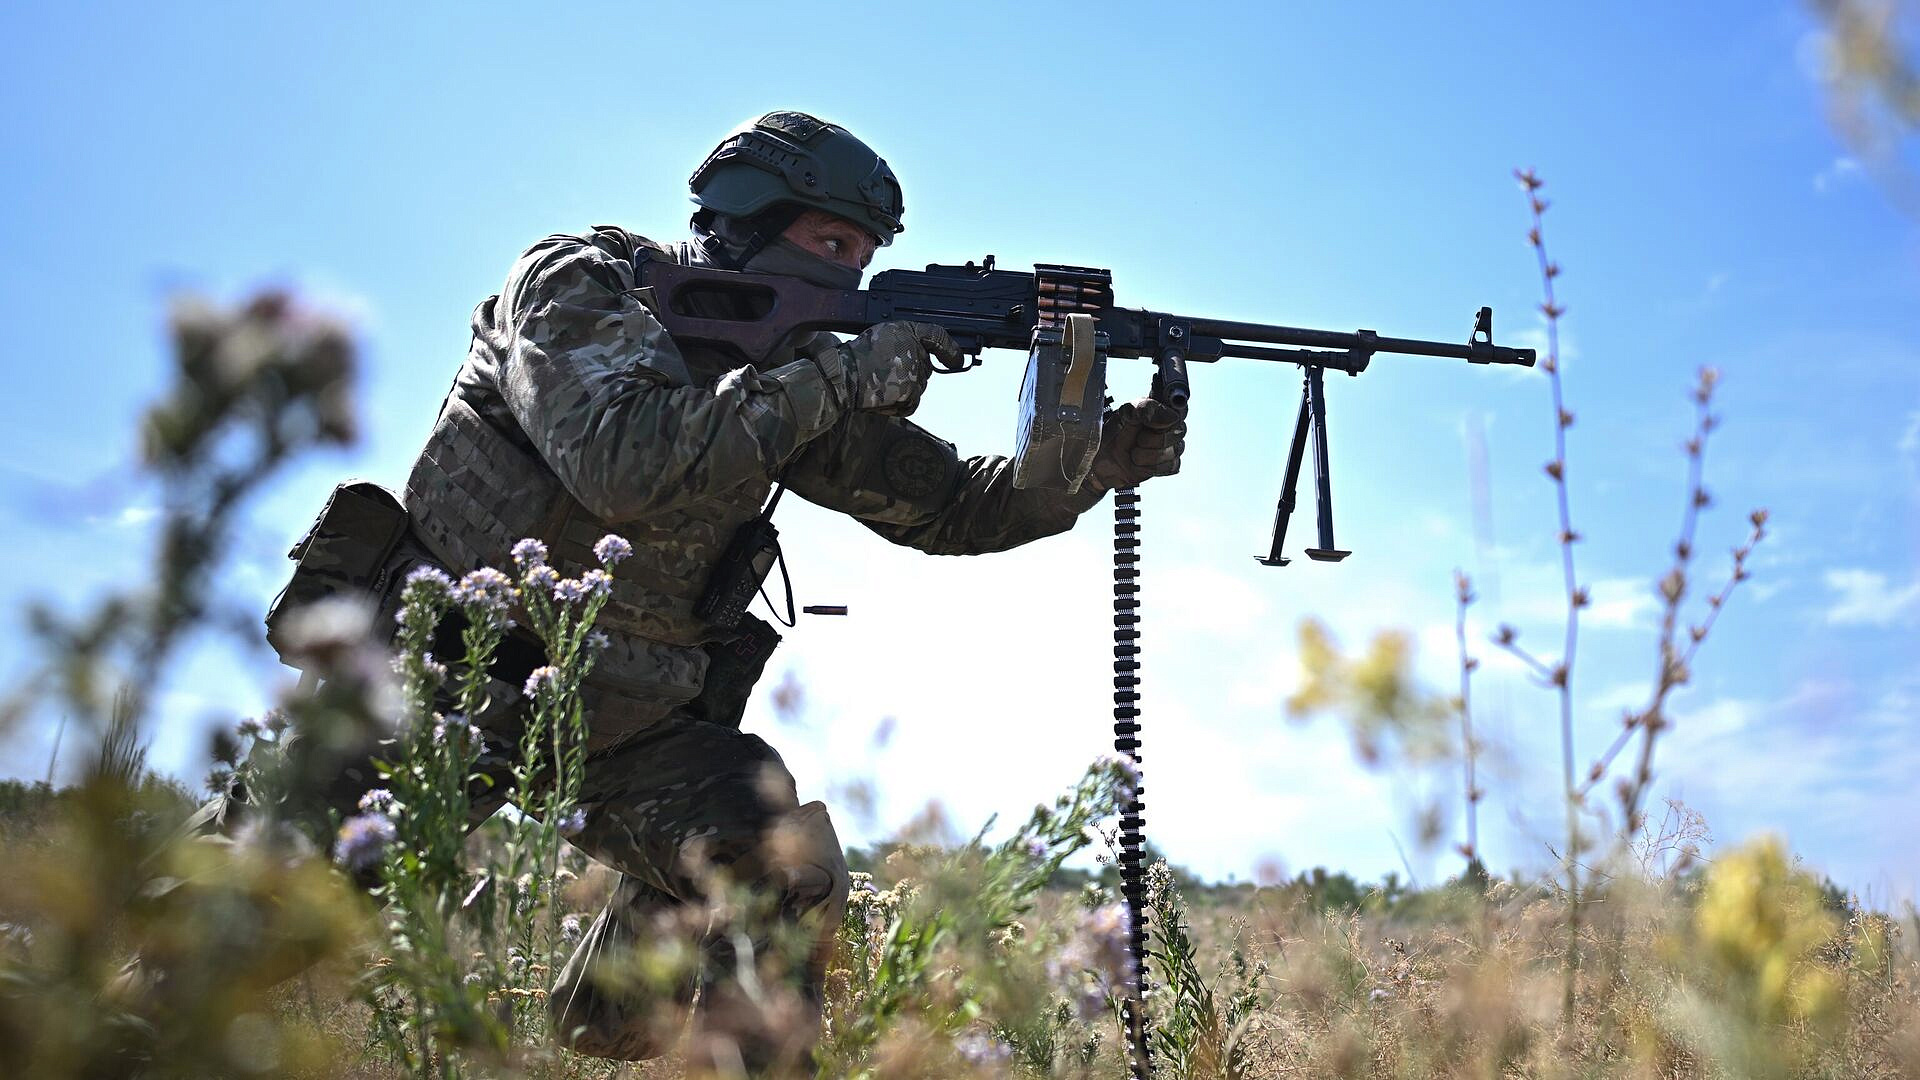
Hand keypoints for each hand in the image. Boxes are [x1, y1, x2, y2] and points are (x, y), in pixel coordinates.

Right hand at [835, 321, 958, 415]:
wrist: (846, 375)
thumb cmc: (859, 355)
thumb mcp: (884, 334)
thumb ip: (906, 338)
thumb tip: (922, 351)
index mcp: (910, 333)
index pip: (937, 336)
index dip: (950, 349)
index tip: (957, 360)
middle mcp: (917, 353)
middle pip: (926, 366)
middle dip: (913, 370)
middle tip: (889, 371)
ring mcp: (916, 375)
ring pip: (919, 385)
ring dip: (906, 386)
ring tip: (882, 382)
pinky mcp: (911, 395)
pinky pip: (913, 402)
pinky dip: (902, 402)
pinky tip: (885, 395)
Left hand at [1089, 398, 1186, 489]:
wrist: (1102, 460)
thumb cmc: (1114, 434)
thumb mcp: (1124, 414)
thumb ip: (1144, 408)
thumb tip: (1168, 415)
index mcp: (1162, 409)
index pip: (1180, 407)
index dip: (1166, 415)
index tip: (1146, 421)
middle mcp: (1171, 427)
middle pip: (1177, 431)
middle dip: (1151, 439)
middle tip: (1136, 439)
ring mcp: (1173, 447)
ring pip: (1172, 451)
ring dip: (1146, 454)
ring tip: (1133, 452)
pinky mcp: (1170, 465)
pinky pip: (1169, 467)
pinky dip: (1149, 467)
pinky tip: (1139, 463)